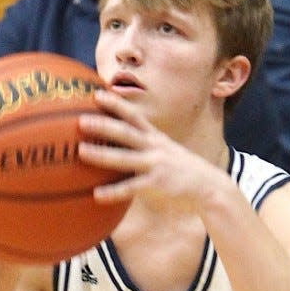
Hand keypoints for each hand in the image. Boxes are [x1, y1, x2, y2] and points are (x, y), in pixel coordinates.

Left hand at [76, 88, 226, 215]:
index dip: (115, 104)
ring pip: (124, 158)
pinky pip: (131, 188)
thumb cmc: (183, 172)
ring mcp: (155, 165)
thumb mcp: (167, 153)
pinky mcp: (157, 185)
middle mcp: (154, 148)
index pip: (133, 116)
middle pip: (125, 132)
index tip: (97, 94)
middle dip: (103, 124)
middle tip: (80, 120)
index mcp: (155, 138)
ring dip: (101, 154)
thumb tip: (125, 150)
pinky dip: (113, 192)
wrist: (209, 187)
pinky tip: (97, 195)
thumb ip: (147, 149)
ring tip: (80, 151)